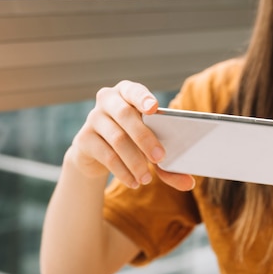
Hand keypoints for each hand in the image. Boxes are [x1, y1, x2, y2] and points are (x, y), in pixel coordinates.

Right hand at [65, 80, 194, 191]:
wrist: (95, 154)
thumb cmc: (131, 144)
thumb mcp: (149, 150)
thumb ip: (167, 164)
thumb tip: (189, 183)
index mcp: (127, 93)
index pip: (134, 90)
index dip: (143, 97)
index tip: (154, 108)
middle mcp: (107, 100)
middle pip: (126, 115)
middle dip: (145, 138)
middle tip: (160, 158)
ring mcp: (93, 118)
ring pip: (117, 139)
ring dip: (134, 161)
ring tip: (146, 179)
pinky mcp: (84, 139)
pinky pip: (106, 155)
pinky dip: (122, 171)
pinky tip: (133, 182)